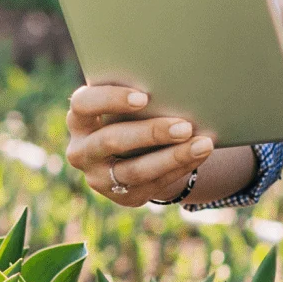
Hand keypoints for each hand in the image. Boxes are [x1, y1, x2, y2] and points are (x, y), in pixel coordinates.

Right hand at [65, 85, 213, 206]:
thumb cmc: (130, 115)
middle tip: (185, 126)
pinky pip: (153, 184)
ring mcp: (99, 177)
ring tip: (203, 144)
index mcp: (79, 119)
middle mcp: (82, 150)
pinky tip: (200, 155)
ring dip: (173, 157)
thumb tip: (177, 86)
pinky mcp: (122, 196)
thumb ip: (136, 97)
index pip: (83, 105)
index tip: (144, 97)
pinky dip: (180, 168)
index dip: (111, 100)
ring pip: (135, 170)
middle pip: (111, 141)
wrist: (131, 153)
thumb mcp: (124, 105)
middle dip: (151, 133)